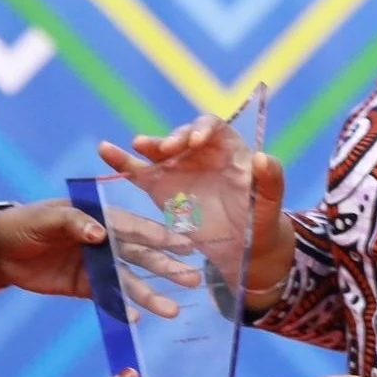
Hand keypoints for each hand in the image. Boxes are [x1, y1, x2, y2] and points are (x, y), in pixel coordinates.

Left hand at [0, 200, 195, 314]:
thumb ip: (73, 222)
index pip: (133, 226)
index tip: (184, 244)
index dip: (158, 235)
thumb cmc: (22, 224)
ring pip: (129, 281)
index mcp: (99, 217)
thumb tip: (99, 233)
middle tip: (193, 279)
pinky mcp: (85, 287)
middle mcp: (104, 241)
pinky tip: (137, 318)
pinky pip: (108, 299)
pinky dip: (122, 308)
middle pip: (140, 256)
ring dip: (150, 294)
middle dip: (166, 267)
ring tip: (173, 310)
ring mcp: (96, 266)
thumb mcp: (45, 217)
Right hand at [98, 117, 294, 304]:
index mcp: (228, 152)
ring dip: (149, 145)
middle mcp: (200, 155)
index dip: (203, 129)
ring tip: (140, 146)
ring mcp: (178, 170)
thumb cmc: (260, 221)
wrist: (243, 248)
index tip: (197, 142)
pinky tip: (105, 150)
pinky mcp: (160, 188)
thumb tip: (263, 157)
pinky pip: (139, 171)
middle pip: (183, 135)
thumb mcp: (270, 204)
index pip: (213, 128)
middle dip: (175, 138)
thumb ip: (272, 180)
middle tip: (168, 150)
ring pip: (159, 150)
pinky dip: (121, 160)